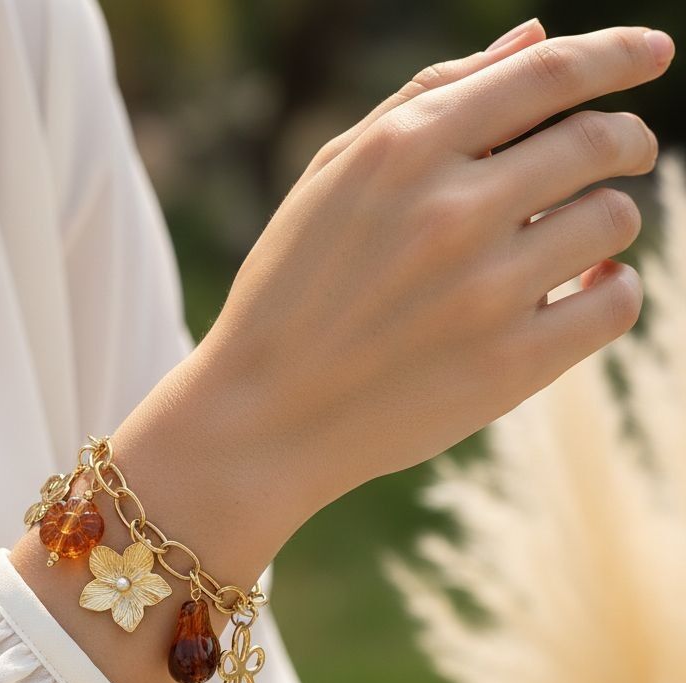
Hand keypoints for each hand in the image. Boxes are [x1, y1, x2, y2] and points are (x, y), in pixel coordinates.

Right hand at [203, 25, 673, 524]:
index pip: (547, 75)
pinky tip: (586, 291)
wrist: (261, 418)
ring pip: (614, 221)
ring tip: (574, 243)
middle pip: (599, 142)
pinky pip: (616, 304)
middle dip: (626, 141)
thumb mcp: (330, 180)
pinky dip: (615, 290)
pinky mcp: (509, 365)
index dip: (616, 54)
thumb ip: (425, 99)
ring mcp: (484, 290)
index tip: (653, 52)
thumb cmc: (289, 295)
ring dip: (608, 221)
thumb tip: (532, 36)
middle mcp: (451, 210)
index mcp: (403, 151)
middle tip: (626, 155)